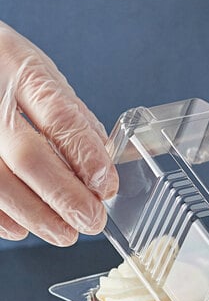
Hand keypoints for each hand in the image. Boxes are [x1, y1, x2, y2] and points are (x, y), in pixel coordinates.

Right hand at [0, 22, 117, 245]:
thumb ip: (72, 116)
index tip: (106, 186)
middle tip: (92, 221)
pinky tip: (23, 227)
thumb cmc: (3, 70)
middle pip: (28, 157)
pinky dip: (2, 217)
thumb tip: (102, 162)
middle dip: (66, 197)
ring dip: (37, 216)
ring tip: (65, 233)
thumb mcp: (40, 75)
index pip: (60, 117)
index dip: (86, 157)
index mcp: (18, 66)